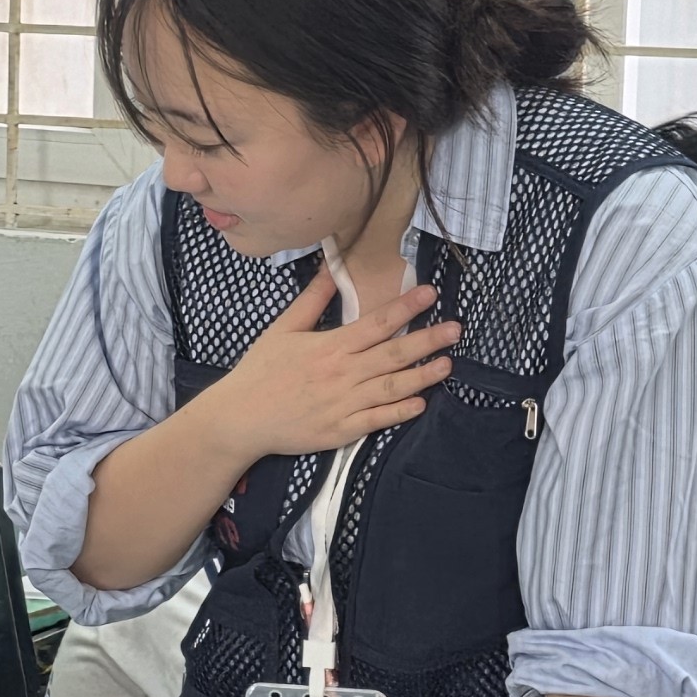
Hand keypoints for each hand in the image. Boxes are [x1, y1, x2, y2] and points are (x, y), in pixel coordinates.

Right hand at [204, 267, 459, 464]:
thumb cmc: (260, 371)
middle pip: (394, 354)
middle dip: (428, 340)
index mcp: (330, 346)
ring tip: (448, 364)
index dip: (406, 307)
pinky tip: (421, 403)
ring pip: (393, 387)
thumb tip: (330, 266)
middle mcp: (343, 373)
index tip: (431, 294)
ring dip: (424, 376)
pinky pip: (378, 420)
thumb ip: (312, 299)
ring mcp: (344, 404)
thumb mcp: (283, 329)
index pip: (377, 323)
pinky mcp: (342, 430)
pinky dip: (401, 412)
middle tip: (456, 330)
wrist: (240, 418)